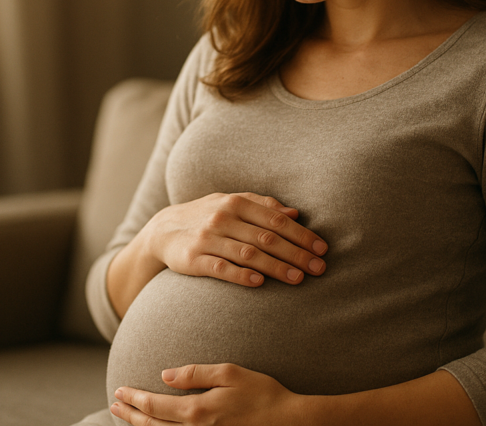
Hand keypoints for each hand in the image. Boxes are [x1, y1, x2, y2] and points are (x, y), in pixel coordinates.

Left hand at [111, 363, 302, 425]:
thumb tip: (165, 375)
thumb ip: (196, 373)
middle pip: (153, 425)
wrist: (287, 421)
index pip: (155, 406)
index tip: (120, 392)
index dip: (134, 399)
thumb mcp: (229, 373)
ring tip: (128, 417)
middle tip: (114, 405)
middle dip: (131, 414)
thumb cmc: (262, 393)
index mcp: (197, 412)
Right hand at [144, 192, 327, 286]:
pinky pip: (220, 268)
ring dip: (275, 267)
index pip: (276, 219)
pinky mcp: (193, 259)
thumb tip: (295, 213)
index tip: (322, 248)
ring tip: (298, 279)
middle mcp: (223, 218)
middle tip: (319, 268)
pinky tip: (259, 283)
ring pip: (248, 253)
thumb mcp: (232, 203)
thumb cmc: (207, 216)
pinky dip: (240, 275)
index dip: (301, 235)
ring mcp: (207, 238)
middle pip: (267, 237)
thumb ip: (263, 206)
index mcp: (237, 202)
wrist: (163, 230)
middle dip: (296, 254)